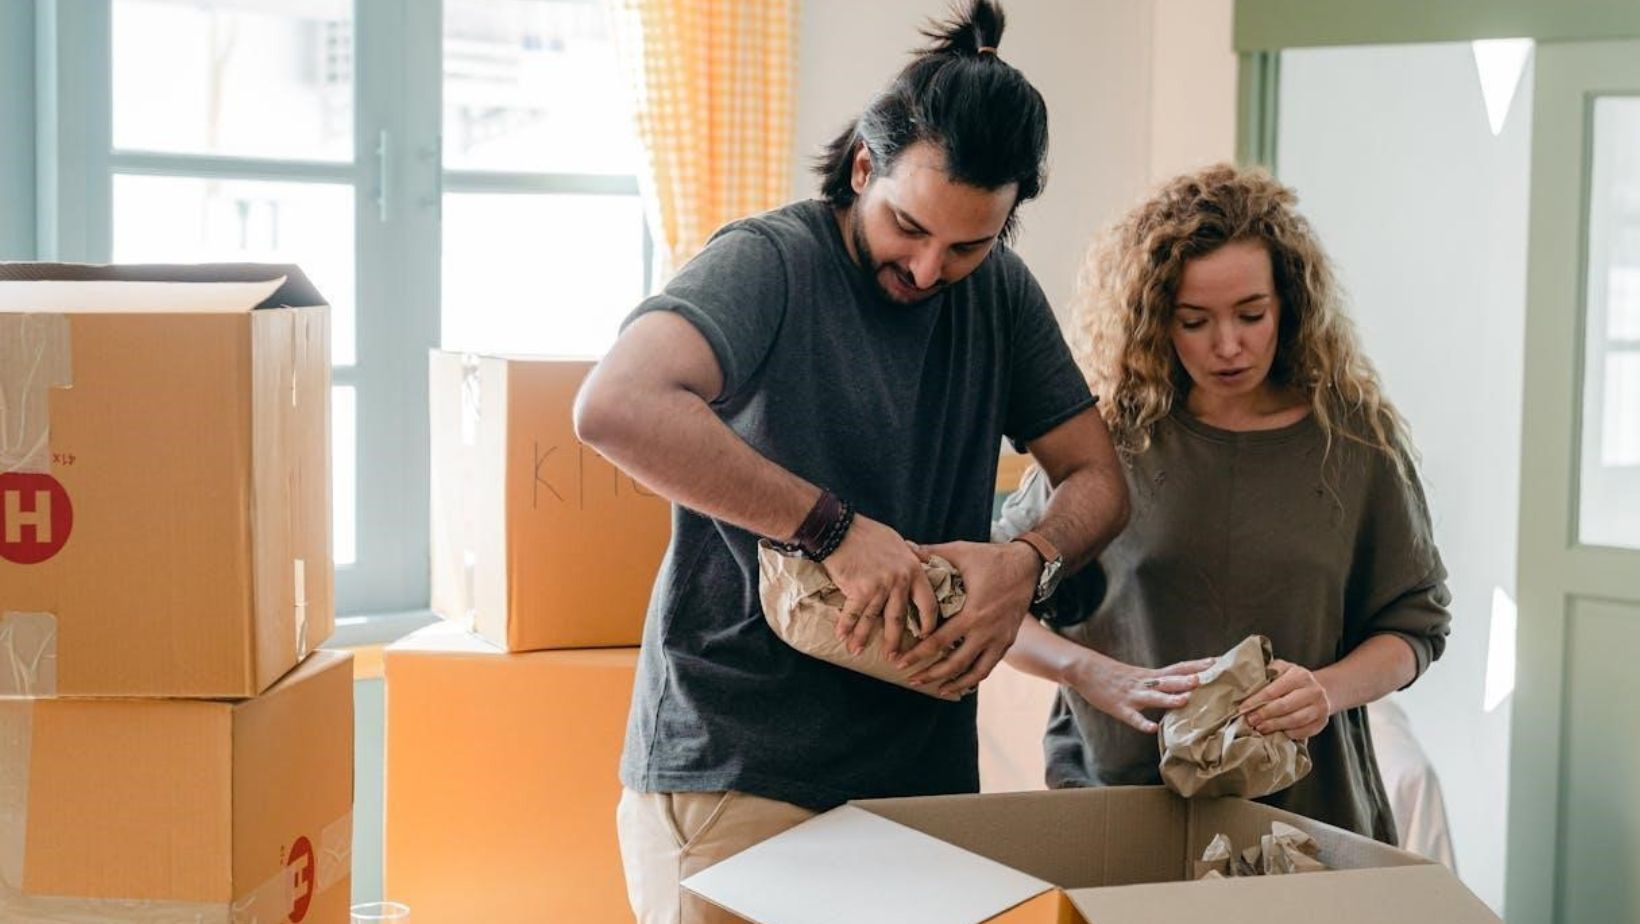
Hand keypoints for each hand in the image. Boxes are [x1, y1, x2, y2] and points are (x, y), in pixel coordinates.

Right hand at [821, 514, 940, 658]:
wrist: (841, 530)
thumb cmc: (869, 533)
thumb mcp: (898, 542)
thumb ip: (911, 556)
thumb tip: (921, 559)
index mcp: (914, 570)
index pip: (928, 603)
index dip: (928, 623)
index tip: (925, 636)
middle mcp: (900, 581)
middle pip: (899, 618)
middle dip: (895, 641)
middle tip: (894, 658)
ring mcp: (880, 587)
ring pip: (873, 619)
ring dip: (863, 638)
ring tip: (857, 651)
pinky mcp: (860, 589)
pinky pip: (853, 614)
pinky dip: (846, 626)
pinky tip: (842, 637)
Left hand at [900, 540, 1039, 698]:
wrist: (1028, 565)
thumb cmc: (992, 558)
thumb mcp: (961, 551)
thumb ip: (932, 553)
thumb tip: (905, 546)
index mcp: (972, 614)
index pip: (938, 642)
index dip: (917, 654)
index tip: (900, 662)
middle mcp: (987, 632)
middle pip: (955, 664)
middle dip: (931, 675)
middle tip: (911, 680)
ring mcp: (1000, 639)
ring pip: (975, 672)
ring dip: (954, 683)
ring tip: (936, 690)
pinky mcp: (1007, 641)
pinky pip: (989, 667)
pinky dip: (974, 678)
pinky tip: (961, 683)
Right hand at [1065, 650, 1214, 733]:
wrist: (1085, 670)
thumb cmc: (1114, 675)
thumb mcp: (1139, 675)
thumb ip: (1159, 681)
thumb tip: (1184, 685)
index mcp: (1150, 675)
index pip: (1178, 667)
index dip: (1196, 665)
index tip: (1216, 662)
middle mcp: (1144, 683)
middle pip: (1168, 680)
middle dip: (1185, 680)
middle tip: (1203, 679)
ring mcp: (1132, 695)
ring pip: (1153, 697)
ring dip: (1169, 698)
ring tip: (1185, 700)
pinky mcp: (1119, 707)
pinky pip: (1132, 716)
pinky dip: (1142, 722)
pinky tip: (1151, 728)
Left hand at [1238, 659, 1331, 739]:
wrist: (1319, 688)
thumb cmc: (1292, 680)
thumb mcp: (1281, 669)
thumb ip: (1267, 675)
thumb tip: (1245, 688)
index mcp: (1299, 675)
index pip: (1273, 690)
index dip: (1256, 701)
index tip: (1243, 709)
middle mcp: (1313, 690)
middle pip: (1284, 706)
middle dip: (1264, 715)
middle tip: (1250, 721)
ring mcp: (1320, 707)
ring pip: (1294, 720)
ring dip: (1274, 726)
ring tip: (1260, 728)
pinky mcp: (1322, 722)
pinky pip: (1303, 731)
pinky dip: (1288, 734)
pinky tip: (1277, 733)